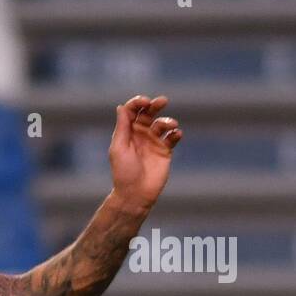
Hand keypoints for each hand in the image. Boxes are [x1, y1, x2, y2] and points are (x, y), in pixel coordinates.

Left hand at [108, 94, 182, 213]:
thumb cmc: (123, 172)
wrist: (136, 194)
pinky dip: (176, 133)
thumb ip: (122, 127)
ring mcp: (153, 142)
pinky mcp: (165, 151)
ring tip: (171, 126)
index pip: (132, 111)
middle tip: (163, 101)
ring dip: (167, 121)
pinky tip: (176, 134)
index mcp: (127, 132)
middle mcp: (140, 134)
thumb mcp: (119, 147)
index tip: (146, 102)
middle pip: (149, 112)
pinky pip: (173, 137)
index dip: (138, 102)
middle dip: (156, 104)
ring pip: (162, 123)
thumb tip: (121, 106)